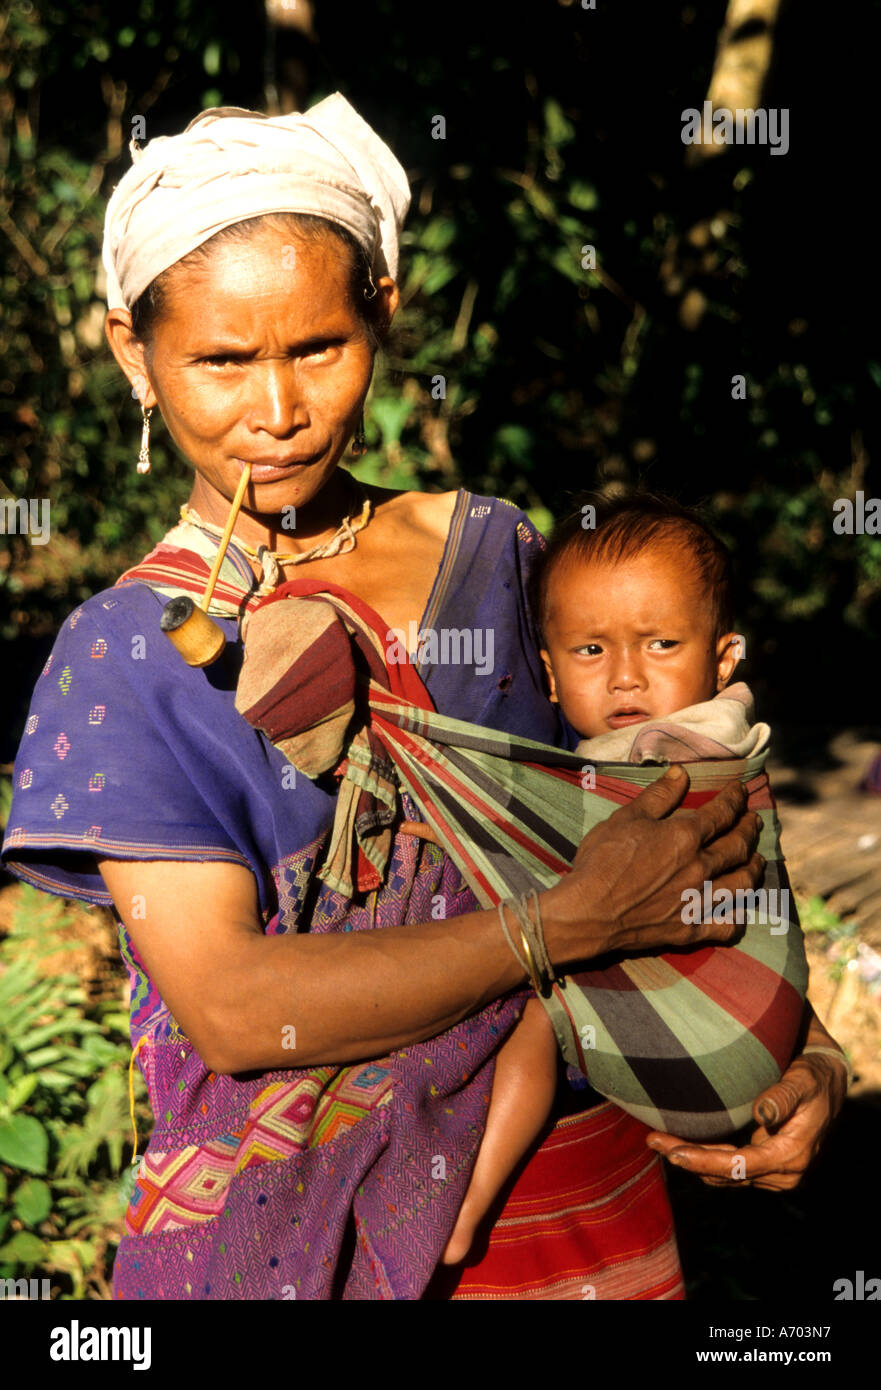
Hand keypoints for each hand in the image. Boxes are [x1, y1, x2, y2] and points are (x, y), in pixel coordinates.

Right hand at [541, 764, 764, 966]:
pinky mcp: (690, 929)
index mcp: (685, 836)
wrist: (589, 912)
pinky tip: (739, 910)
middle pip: (738, 846)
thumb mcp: (626, 818)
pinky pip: (727, 925)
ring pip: (742, 884)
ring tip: (757, 861)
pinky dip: (738, 917)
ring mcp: (698, 900)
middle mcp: (700, 868)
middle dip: (750, 830)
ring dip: (754, 869)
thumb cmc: (602, 861)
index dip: (735, 798)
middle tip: (754, 821)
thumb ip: (658, 796)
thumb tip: (681, 773)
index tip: (742, 791)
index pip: (722, 812)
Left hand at [645, 1050, 848, 1189]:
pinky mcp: (762, 1164)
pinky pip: (728, 1166)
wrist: (826, 1083)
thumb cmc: (813, 1077)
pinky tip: (678, 1141)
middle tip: (652, 1139)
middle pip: (726, 1173)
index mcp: (792, 1156)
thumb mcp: (802, 1080)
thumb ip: (782, 1097)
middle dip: (688, 1159)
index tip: (675, 1154)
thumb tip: (762, 1114)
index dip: (706, 1161)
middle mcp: (782, 1172)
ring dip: (691, 1158)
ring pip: (723, 1173)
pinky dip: (703, 1155)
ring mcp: (772, 1172)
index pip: (741, 1166)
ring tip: (656, 1138)